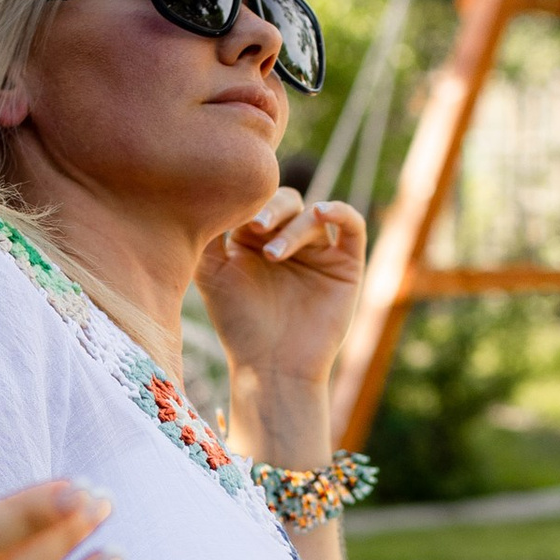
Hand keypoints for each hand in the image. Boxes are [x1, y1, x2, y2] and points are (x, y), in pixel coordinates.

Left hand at [195, 186, 367, 394]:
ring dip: (294, 228)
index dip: (248, 205)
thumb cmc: (239, 325)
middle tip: (256, 227)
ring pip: (314, 214)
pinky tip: (322, 211)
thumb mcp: (212, 274)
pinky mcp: (347, 264)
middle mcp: (289, 241)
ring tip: (273, 255)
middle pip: (287, 200)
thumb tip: (207, 192)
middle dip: (272, 209)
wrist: (272, 366)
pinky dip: (340, 211)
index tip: (234, 223)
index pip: (257, 202)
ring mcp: (319, 252)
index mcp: (256, 240)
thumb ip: (206, 235)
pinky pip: (352, 226)